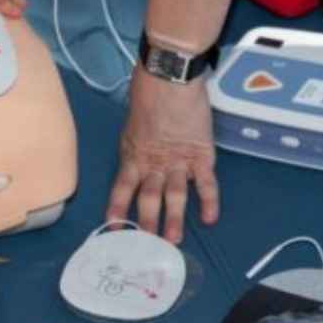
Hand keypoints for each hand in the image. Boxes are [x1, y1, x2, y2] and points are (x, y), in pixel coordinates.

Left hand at [107, 67, 219, 242]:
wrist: (172, 77)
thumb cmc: (149, 91)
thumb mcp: (133, 121)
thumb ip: (136, 144)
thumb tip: (137, 156)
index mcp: (133, 154)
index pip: (122, 187)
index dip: (117, 208)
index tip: (113, 228)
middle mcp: (153, 162)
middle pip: (148, 197)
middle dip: (147, 222)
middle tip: (146, 245)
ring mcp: (178, 161)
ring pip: (175, 196)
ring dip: (174, 219)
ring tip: (173, 241)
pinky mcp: (202, 155)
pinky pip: (206, 183)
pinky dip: (209, 202)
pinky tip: (209, 219)